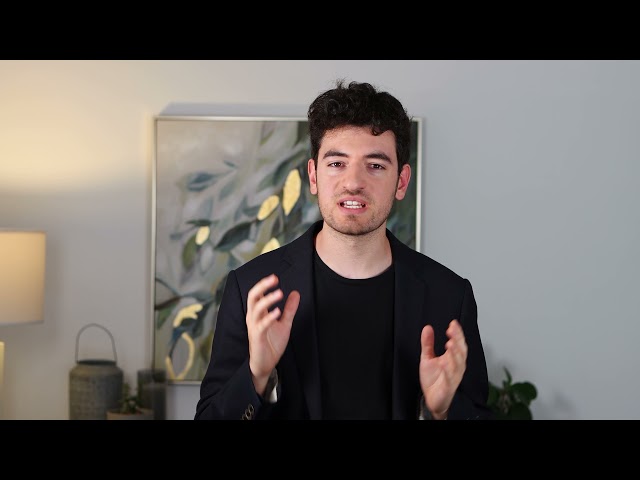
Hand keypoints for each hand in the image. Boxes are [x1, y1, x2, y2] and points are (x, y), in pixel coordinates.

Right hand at [247, 274, 299, 394]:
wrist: (264, 364)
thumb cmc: (271, 344)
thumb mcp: (284, 323)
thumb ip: (289, 309)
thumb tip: (295, 293)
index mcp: (258, 313)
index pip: (257, 294)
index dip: (264, 284)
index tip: (275, 277)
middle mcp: (253, 318)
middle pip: (253, 297)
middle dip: (262, 286)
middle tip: (274, 279)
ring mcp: (254, 327)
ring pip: (256, 309)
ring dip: (268, 300)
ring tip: (280, 293)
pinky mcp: (257, 337)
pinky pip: (261, 325)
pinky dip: (269, 317)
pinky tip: (278, 311)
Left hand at [419, 319, 466, 418]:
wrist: (432, 398)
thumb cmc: (433, 379)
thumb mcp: (427, 358)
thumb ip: (428, 343)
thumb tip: (427, 328)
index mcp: (452, 358)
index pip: (457, 343)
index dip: (457, 333)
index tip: (453, 324)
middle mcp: (455, 366)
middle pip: (460, 351)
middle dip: (458, 340)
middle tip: (453, 331)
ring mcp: (453, 376)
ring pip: (458, 364)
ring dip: (455, 354)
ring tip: (451, 344)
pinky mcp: (449, 387)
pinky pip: (450, 378)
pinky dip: (449, 371)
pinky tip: (445, 363)